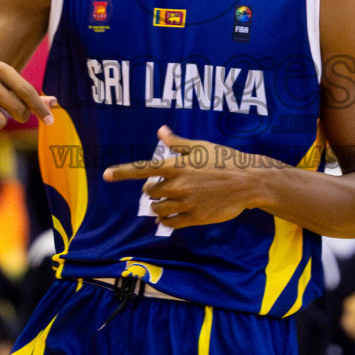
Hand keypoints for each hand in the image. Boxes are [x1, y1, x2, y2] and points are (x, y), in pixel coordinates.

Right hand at [0, 62, 53, 140]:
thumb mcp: (5, 84)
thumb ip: (28, 94)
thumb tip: (56, 103)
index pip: (27, 91)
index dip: (40, 109)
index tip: (50, 122)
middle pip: (17, 110)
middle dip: (20, 117)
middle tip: (15, 115)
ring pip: (0, 123)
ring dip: (0, 126)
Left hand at [101, 126, 270, 229]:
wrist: (248, 182)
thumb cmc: (225, 160)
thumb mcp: (201, 147)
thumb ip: (178, 143)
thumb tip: (162, 131)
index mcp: (176, 165)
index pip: (142, 169)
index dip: (122, 172)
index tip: (106, 175)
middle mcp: (177, 184)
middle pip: (149, 191)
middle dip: (152, 189)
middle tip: (164, 186)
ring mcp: (185, 202)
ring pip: (157, 208)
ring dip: (157, 205)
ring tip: (167, 200)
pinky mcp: (194, 217)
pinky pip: (170, 223)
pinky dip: (165, 220)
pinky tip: (166, 218)